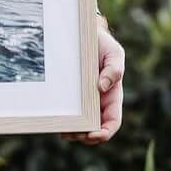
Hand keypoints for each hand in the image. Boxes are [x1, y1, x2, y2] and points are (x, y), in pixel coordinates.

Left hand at [60, 17, 124, 144]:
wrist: (83, 34)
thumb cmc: (102, 44)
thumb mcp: (114, 53)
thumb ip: (114, 69)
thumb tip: (103, 87)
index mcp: (112, 96)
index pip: (112, 121)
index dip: (105, 132)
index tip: (93, 135)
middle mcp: (98, 101)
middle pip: (94, 128)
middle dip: (85, 135)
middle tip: (72, 134)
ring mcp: (83, 100)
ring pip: (80, 123)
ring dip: (73, 132)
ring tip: (63, 131)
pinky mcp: (70, 95)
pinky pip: (68, 111)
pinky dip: (64, 120)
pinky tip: (56, 122)